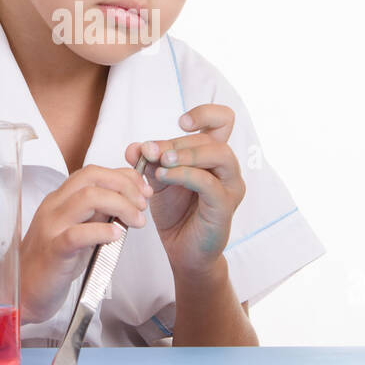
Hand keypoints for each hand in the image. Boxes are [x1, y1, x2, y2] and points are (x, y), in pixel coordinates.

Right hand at [19, 164, 152, 324]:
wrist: (24, 292)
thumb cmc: (54, 262)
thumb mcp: (79, 229)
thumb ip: (98, 213)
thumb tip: (127, 199)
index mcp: (60, 199)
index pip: (94, 172)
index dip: (123, 176)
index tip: (143, 189)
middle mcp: (54, 207)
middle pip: (92, 177)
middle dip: (125, 185)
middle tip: (143, 203)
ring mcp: (51, 227)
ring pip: (87, 198)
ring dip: (121, 205)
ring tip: (137, 220)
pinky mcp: (53, 251)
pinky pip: (77, 234)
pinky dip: (101, 231)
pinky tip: (117, 236)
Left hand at [124, 104, 245, 279]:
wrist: (181, 250)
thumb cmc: (175, 212)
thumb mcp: (158, 180)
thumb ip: (148, 161)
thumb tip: (134, 147)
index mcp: (214, 156)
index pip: (223, 120)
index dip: (205, 114)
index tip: (182, 122)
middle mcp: (228, 168)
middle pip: (210, 139)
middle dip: (176, 143)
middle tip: (150, 150)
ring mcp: (230, 186)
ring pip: (218, 154)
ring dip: (186, 154)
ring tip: (161, 162)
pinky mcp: (225, 206)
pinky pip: (209, 183)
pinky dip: (185, 175)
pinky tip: (163, 177)